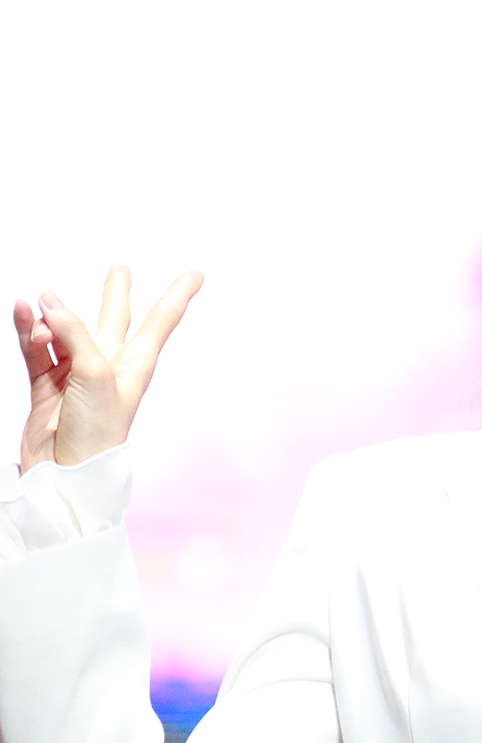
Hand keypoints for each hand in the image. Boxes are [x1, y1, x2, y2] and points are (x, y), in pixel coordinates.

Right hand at [13, 266, 202, 472]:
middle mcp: (109, 364)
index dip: (177, 296)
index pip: (161, 320)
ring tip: (37, 299)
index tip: (196, 274)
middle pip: (113, 319)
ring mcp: (77, 374)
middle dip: (116, 294)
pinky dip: (29, 330)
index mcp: (137, 362)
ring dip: (51, 315)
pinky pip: (37, 349)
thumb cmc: (97, 431)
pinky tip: (23, 311)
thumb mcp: (95, 373)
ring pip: (64, 331)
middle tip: (120, 268)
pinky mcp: (47, 386)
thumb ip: (73, 333)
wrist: (67, 474)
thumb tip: (47, 301)